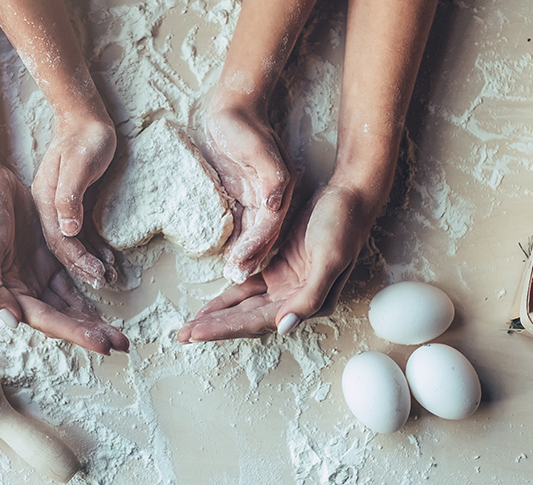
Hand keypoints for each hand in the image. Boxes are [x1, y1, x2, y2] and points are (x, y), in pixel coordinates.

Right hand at [0, 158, 128, 353]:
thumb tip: (13, 322)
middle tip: (120, 342)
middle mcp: (22, 288)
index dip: (75, 333)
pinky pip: (70, 278)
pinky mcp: (46, 254)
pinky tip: (104, 297)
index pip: (48, 320)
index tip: (102, 344)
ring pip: (68, 302)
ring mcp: (35, 271)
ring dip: (90, 316)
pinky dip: (86, 289)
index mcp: (7, 292)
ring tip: (116, 330)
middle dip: (90, 331)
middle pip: (62, 317)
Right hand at [31, 114, 118, 287]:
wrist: (84, 117)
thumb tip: (69, 230)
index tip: (95, 278)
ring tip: (108, 277)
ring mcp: (61, 208)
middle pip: (63, 247)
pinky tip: (106, 259)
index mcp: (45, 202)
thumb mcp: (77, 165)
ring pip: (74, 245)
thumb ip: (69, 197)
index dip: (76, 261)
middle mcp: (50, 209)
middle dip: (82, 271)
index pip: (59, 241)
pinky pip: (83, 233)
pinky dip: (94, 248)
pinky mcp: (75, 205)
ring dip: (89, 262)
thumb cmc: (83, 138)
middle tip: (104, 286)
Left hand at [176, 183, 378, 342]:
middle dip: (216, 328)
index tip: (196, 333)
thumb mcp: (329, 259)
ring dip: (220, 316)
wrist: (350, 196)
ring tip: (191, 327)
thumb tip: (284, 327)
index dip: (226, 329)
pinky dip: (229, 296)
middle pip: (248, 320)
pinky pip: (249, 287)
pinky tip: (211, 304)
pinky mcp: (280, 269)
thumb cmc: (343, 225)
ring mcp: (286, 285)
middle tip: (182, 335)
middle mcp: (296, 300)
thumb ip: (309, 296)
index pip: (259, 322)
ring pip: (245, 307)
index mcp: (309, 303)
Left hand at [203, 103, 294, 283]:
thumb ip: (271, 177)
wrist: (234, 106)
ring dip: (244, 253)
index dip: (257, 245)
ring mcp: (258, 196)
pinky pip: (242, 222)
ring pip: (253, 232)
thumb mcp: (260, 148)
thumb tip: (275, 204)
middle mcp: (272, 196)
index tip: (241, 263)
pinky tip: (227, 254)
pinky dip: (236, 239)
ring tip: (232, 273)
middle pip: (263, 234)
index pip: (270, 224)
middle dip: (251, 256)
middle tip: (236, 277)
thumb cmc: (244, 126)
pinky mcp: (243, 193)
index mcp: (279, 188)